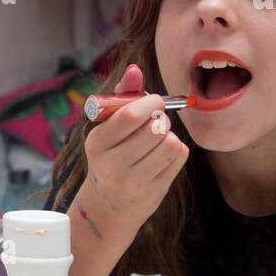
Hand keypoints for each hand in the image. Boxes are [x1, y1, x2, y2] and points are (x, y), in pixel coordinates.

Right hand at [79, 64, 188, 230]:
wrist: (108, 206)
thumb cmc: (110, 156)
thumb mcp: (107, 129)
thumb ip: (121, 97)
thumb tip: (135, 69)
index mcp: (97, 143)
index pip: (130, 115)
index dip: (150, 102)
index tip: (154, 101)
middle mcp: (113, 165)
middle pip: (154, 128)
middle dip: (162, 118)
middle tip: (156, 121)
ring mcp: (134, 182)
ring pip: (170, 143)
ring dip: (169, 135)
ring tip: (158, 139)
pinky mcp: (154, 191)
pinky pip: (179, 157)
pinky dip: (176, 149)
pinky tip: (163, 155)